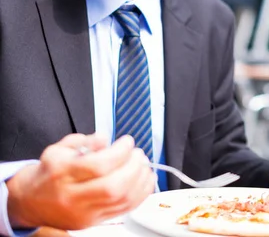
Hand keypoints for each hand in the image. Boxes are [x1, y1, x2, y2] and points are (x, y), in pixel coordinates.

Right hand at [7, 133, 155, 230]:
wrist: (31, 201)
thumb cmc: (49, 173)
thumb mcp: (59, 149)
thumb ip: (84, 141)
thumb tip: (105, 138)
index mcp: (62, 174)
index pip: (97, 165)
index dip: (119, 152)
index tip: (127, 141)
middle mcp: (72, 196)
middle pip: (112, 187)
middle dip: (133, 167)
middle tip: (138, 154)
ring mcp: (84, 212)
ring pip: (121, 201)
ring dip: (141, 180)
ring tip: (144, 165)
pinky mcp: (93, 222)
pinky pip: (124, 210)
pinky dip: (140, 194)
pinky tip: (145, 180)